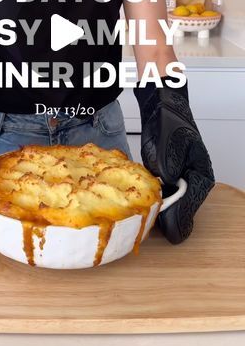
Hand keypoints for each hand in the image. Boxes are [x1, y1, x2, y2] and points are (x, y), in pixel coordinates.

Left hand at [133, 77, 214, 243]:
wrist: (161, 111)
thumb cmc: (170, 123)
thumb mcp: (170, 142)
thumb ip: (169, 162)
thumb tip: (167, 179)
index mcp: (200, 173)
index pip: (192, 202)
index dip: (181, 219)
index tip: (173, 234)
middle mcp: (192, 179)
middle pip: (184, 207)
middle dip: (171, 220)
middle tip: (160, 234)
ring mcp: (180, 180)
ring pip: (173, 204)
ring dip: (162, 213)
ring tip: (150, 226)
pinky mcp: (167, 178)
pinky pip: (163, 196)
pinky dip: (155, 202)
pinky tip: (145, 208)